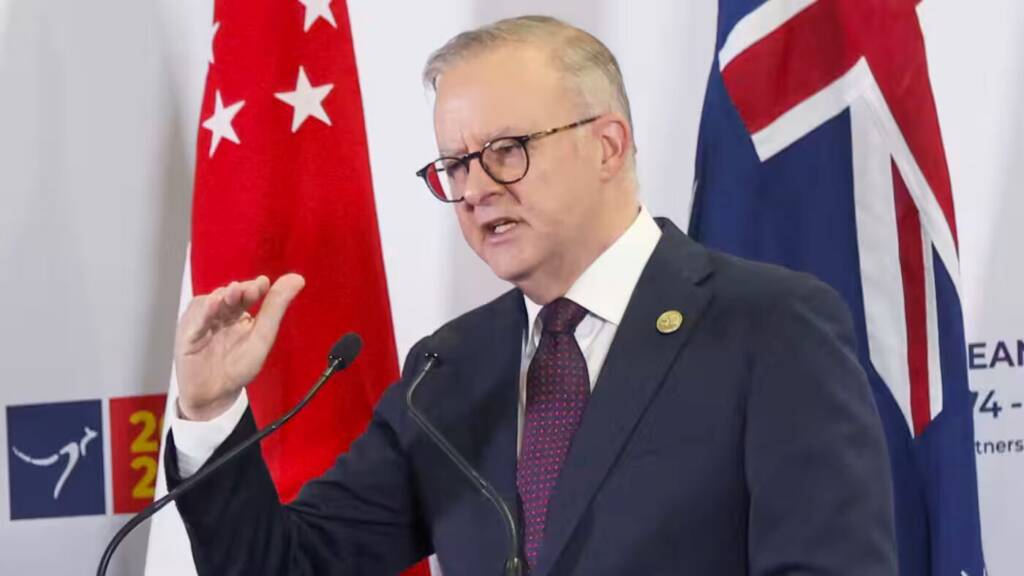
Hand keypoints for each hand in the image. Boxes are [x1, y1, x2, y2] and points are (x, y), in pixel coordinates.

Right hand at [173, 274, 304, 420]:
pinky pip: (194, 319)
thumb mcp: (263, 336)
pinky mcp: (187, 332)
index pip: (246, 294)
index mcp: (238, 314)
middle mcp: (220, 314)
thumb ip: (276, 307)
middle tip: (250, 289)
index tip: (263, 283)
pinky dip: (204, 311)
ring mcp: (202, 322)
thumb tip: (298, 279)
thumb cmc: (238, 367)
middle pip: (228, 296)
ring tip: (233, 293)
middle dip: (238, 291)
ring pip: (209, 302)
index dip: (253, 287)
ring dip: (221, 297)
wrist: (215, 394)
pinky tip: (214, 304)